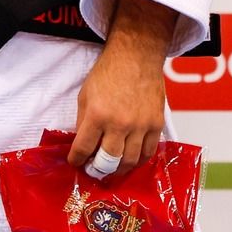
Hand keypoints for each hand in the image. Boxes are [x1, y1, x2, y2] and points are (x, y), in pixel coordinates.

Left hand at [70, 0, 178, 175]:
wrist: (136, 58)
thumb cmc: (107, 74)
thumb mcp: (85, 95)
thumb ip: (84, 121)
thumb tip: (83, 144)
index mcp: (97, 115)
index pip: (84, 148)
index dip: (77, 159)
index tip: (75, 163)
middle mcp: (120, 124)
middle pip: (109, 161)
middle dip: (98, 170)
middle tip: (93, 172)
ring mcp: (141, 126)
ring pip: (131, 161)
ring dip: (119, 170)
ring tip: (111, 171)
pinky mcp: (157, 125)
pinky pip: (149, 152)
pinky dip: (139, 161)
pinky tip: (131, 162)